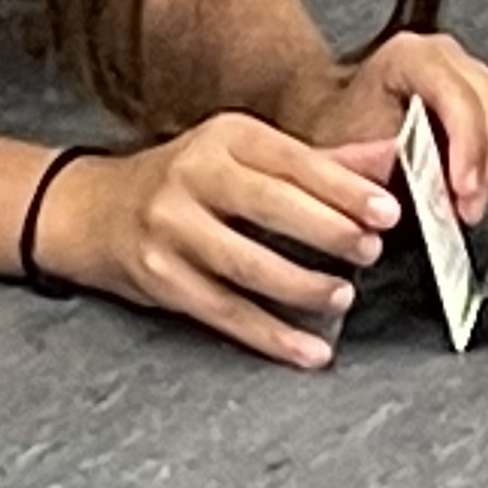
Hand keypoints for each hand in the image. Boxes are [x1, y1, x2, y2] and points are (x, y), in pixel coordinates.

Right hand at [38, 116, 405, 369]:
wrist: (95, 210)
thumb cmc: (187, 180)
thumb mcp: (245, 154)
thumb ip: (321, 161)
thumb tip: (392, 157)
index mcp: (225, 137)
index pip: (293, 159)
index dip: (343, 187)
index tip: (387, 209)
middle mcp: (193, 176)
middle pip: (270, 205)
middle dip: (328, 231)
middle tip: (371, 250)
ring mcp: (171, 228)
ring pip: (246, 264)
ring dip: (302, 285)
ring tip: (343, 296)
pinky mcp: (160, 279)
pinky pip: (225, 312)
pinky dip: (272, 336)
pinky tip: (310, 350)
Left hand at [308, 28, 487, 221]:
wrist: (337, 121)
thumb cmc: (341, 134)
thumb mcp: (352, 148)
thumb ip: (395, 164)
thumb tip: (439, 191)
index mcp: (412, 56)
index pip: (460, 96)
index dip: (469, 146)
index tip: (464, 191)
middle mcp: (449, 56)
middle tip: (469, 209)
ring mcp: (474, 71)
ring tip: (472, 200)